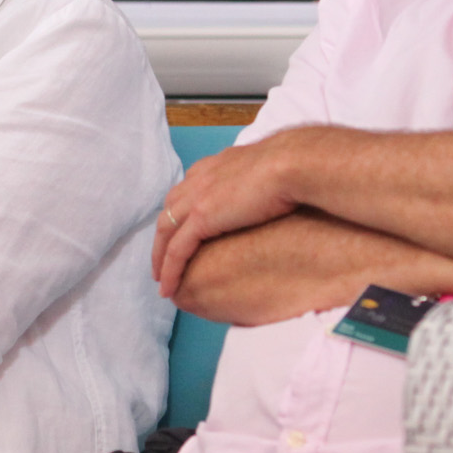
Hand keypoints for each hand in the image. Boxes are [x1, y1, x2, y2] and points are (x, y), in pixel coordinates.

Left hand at [152, 133, 308, 298]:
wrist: (293, 163)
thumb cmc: (293, 167)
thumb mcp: (265, 171)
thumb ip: (253, 182)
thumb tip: (265, 195)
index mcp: (212, 168)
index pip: (185, 194)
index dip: (179, 216)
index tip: (178, 235)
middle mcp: (198, 180)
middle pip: (169, 213)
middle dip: (162, 238)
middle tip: (161, 262)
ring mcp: (196, 198)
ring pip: (166, 234)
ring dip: (160, 258)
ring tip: (161, 281)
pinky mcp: (201, 218)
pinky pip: (177, 251)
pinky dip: (170, 271)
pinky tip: (168, 289)